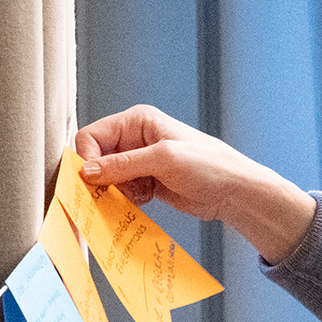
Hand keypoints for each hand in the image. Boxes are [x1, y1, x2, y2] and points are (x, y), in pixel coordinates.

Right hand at [72, 106, 316, 262]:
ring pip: (106, 178)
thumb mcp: (164, 159)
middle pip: (96, 158)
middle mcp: (134, 139)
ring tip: (140, 194)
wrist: (234, 192)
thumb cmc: (209, 165)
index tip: (93, 181)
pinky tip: (147, 198)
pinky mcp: (144, 182)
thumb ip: (124, 164)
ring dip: (116, 191)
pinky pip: (120, 192)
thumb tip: (87, 171)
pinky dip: (126, 200)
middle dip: (102, 178)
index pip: (92, 136)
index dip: (88, 158)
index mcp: (137, 121)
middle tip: (115, 192)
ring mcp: (139, 162)